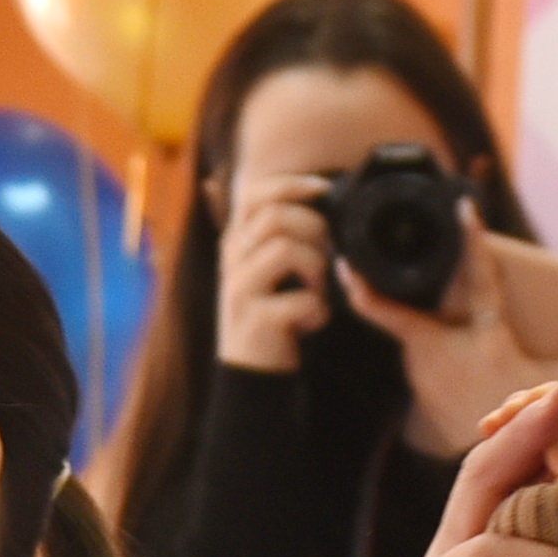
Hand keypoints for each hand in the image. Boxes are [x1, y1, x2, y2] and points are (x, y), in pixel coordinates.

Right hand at [214, 159, 335, 373]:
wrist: (250, 372)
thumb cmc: (268, 313)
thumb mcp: (265, 266)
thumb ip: (280, 233)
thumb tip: (320, 197)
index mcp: (237, 241)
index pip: (253, 193)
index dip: (291, 184)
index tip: (322, 190)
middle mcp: (232, 260)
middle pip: (274, 216)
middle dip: (313, 228)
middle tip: (325, 253)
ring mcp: (241, 290)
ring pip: (286, 249)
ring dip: (316, 268)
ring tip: (316, 289)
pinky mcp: (256, 320)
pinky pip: (300, 299)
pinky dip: (317, 310)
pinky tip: (311, 321)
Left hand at [354, 226, 557, 459]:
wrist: (501, 464)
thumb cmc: (537, 417)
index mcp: (488, 342)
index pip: (481, 283)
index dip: (473, 245)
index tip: (465, 209)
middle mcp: (447, 354)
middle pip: (397, 315)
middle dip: (365, 289)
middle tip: (344, 260)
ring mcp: (425, 369)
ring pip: (405, 322)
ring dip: (396, 299)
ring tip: (376, 273)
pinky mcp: (417, 377)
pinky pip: (412, 336)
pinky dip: (412, 319)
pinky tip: (404, 307)